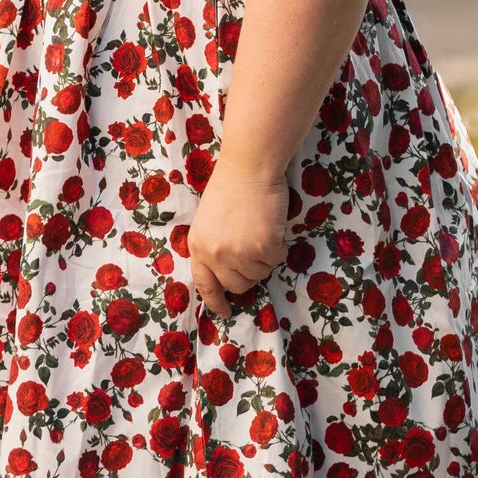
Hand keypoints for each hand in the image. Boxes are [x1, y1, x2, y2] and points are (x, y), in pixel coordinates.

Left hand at [187, 157, 288, 321]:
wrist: (249, 166)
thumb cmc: (230, 186)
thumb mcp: (209, 221)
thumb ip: (214, 246)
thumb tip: (228, 273)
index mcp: (198, 246)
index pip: (205, 285)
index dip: (216, 301)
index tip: (225, 312)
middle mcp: (215, 254)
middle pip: (237, 285)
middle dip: (248, 273)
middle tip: (254, 250)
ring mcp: (239, 252)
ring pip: (260, 274)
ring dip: (264, 257)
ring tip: (260, 230)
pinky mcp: (264, 247)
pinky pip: (276, 260)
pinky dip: (279, 247)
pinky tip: (272, 226)